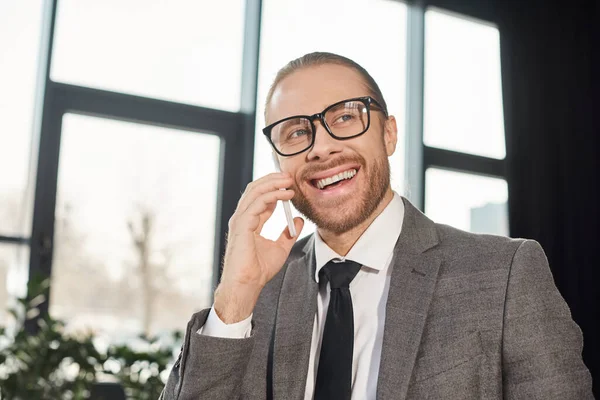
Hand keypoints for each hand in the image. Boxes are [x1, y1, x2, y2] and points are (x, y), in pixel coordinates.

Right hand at [214, 172, 303, 322]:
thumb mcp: (281, 249)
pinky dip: (271, 195)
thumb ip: (288, 234)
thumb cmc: (259, 271)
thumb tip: (298, 220)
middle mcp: (242, 218)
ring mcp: (240, 220)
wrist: (248, 285)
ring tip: (288, 181)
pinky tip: (284, 195)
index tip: (289, 185)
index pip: (260, 198)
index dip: (274, 189)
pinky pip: (257, 203)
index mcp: (249, 223)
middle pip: (255, 190)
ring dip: (272, 183)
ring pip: (254, 192)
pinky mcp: (241, 225)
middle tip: (289, 176)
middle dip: (272, 180)